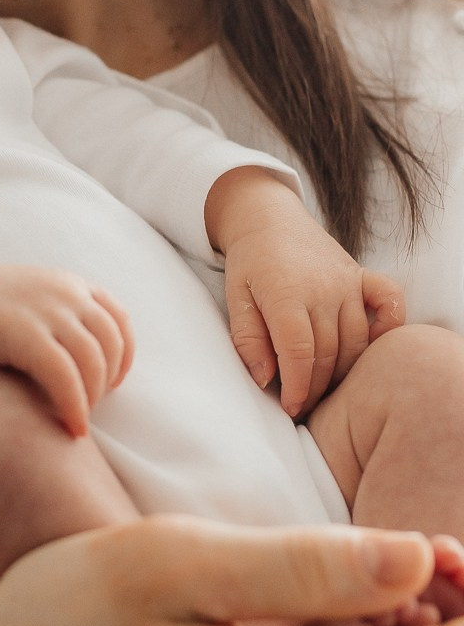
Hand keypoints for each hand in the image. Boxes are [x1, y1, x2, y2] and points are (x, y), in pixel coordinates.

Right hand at [0, 261, 132, 434]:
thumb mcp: (34, 299)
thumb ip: (64, 318)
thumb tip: (90, 359)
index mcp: (72, 285)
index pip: (119, 320)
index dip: (123, 356)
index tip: (113, 382)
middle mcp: (67, 293)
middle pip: (110, 345)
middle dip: (106, 382)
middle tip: (88, 406)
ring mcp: (48, 311)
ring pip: (93, 363)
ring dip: (92, 399)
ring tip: (77, 420)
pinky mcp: (26, 333)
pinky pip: (65, 376)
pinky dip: (75, 406)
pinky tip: (73, 429)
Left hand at [205, 169, 403, 414]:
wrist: (267, 218)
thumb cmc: (248, 262)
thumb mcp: (235, 299)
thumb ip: (248, 340)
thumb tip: (265, 379)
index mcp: (287, 294)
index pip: (300, 353)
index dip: (297, 387)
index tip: (291, 408)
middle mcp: (323, 289)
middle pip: (329, 353)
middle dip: (316, 387)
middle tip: (303, 404)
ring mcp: (347, 281)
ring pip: (357, 341)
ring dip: (343, 371)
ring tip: (324, 387)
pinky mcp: (361, 276)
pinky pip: (389, 303)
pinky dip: (388, 328)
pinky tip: (371, 349)